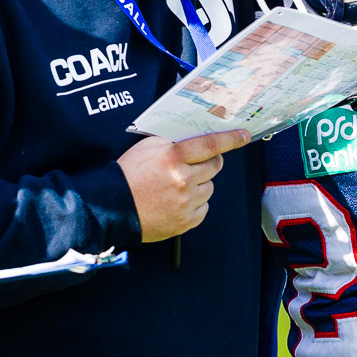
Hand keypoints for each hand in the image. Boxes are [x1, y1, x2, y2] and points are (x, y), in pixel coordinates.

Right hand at [118, 129, 249, 241]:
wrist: (112, 207)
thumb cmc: (128, 175)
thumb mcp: (147, 147)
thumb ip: (173, 142)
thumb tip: (197, 137)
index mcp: (173, 157)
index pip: (210, 144)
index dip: (231, 139)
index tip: (243, 135)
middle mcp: (183, 179)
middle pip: (215, 166)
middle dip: (210, 162)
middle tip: (195, 163)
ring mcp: (186, 202)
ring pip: (209, 187)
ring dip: (199, 184)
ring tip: (177, 186)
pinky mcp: (186, 221)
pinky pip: (204, 207)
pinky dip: (195, 203)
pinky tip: (177, 200)